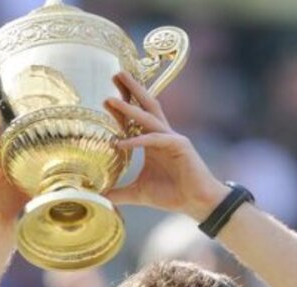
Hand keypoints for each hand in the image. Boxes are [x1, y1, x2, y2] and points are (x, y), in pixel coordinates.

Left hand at [103, 71, 228, 220]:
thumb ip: (119, 193)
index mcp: (154, 141)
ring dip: (129, 106)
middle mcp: (163, 135)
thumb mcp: (139, 193)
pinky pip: (154, 139)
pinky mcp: (180, 146)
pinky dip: (137, 140)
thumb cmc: (172, 195)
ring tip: (110, 99)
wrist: (197, 203)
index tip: (106, 97)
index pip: (137, 119)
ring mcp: (172, 138)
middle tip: (116, 73)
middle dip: (131, 89)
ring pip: (149, 117)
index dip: (123, 106)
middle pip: (146, 106)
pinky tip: (120, 143)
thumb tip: (99, 197)